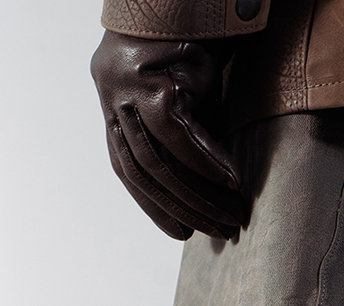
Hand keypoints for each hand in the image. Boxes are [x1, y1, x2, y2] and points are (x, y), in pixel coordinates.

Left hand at [91, 30, 245, 240]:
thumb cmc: (193, 36)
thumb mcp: (184, 90)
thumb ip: (181, 132)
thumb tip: (205, 185)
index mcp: (112, 100)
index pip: (126, 167)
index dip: (153, 205)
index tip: (180, 231)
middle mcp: (112, 95)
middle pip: (142, 170)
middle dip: (181, 207)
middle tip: (218, 231)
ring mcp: (126, 89)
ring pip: (158, 160)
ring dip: (198, 195)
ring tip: (229, 216)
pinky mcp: (152, 81)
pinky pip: (178, 136)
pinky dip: (208, 162)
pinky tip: (232, 182)